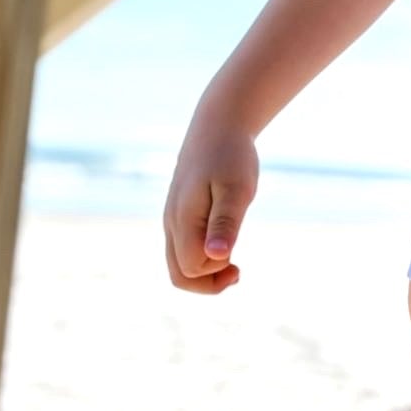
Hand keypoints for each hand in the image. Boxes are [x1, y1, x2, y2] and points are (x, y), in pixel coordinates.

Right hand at [163, 118, 259, 292]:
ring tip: (233, 263)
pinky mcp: (179, 214)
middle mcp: (171, 223)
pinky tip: (224, 245)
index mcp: (183, 219)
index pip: (191, 269)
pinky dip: (202, 258)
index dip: (216, 272)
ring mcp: (171, 219)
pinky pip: (182, 250)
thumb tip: (216, 256)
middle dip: (208, 283)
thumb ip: (226, 223)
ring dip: (206, 273)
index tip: (239, 260)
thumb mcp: (237, 189)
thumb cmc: (232, 156)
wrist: (218, 126)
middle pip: (179, 276)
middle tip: (238, 270)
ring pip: (178, 265)